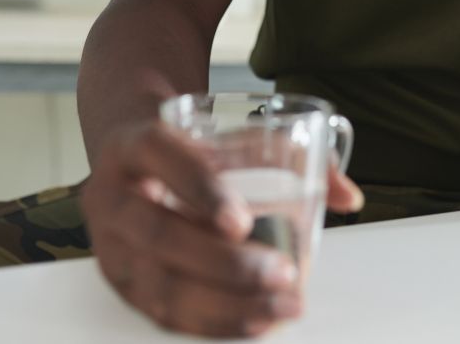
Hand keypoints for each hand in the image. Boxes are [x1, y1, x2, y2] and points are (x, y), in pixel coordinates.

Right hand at [82, 121, 362, 337]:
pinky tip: (255, 321)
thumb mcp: (231, 137)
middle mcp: (112, 195)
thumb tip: (348, 197)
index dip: (199, 188)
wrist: (137, 164)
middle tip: (281, 272)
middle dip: (225, 263)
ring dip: (227, 303)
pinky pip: (164, 314)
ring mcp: (112, 246)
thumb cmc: (194, 151)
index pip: (160, 156)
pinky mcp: (123, 284)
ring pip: (161, 285)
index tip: (243, 219)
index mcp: (135, 145)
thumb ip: (294, 156)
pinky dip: (214, 323)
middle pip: (159, 235)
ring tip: (282, 303)